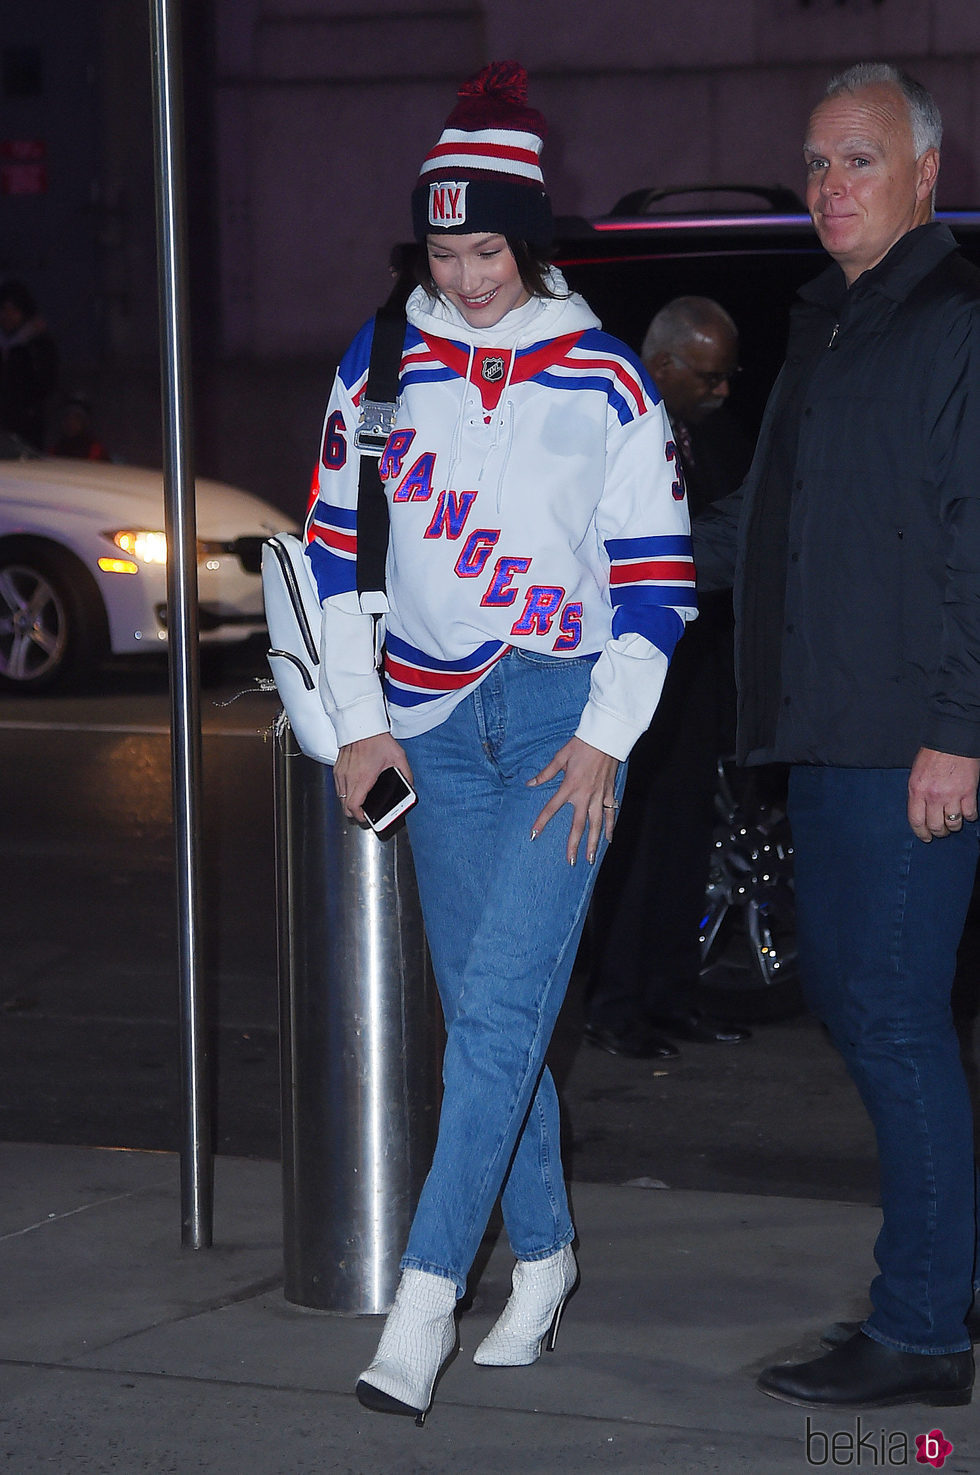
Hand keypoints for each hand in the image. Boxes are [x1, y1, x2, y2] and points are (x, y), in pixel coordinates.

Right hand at [334, 732, 412, 824]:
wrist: (362, 726)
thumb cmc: (377, 739)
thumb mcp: (398, 757)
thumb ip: (406, 774)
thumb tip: (410, 786)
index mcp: (363, 778)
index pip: (353, 806)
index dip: (359, 816)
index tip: (366, 818)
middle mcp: (349, 777)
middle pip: (344, 806)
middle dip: (354, 812)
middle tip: (365, 812)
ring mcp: (341, 773)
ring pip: (340, 798)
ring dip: (349, 802)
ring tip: (360, 800)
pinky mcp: (337, 769)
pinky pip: (338, 787)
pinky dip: (345, 792)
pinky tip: (355, 788)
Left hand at [527, 736, 619, 865]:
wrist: (605, 738)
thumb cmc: (581, 746)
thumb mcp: (560, 757)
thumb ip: (545, 773)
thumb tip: (530, 783)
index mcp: (569, 787)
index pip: (551, 808)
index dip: (541, 822)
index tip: (533, 835)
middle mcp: (584, 795)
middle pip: (578, 826)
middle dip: (574, 844)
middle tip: (571, 861)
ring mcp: (599, 796)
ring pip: (597, 825)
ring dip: (593, 842)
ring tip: (590, 858)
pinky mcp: (610, 793)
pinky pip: (610, 813)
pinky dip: (610, 826)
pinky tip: (608, 839)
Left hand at [907, 747, 979, 841]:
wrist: (952, 741)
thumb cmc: (932, 756)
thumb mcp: (916, 774)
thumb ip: (917, 793)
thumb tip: (921, 811)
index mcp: (917, 790)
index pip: (916, 820)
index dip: (921, 833)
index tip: (925, 837)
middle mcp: (933, 796)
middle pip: (935, 826)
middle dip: (938, 832)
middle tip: (941, 832)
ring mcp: (951, 795)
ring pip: (953, 823)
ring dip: (953, 827)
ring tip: (953, 823)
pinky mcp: (968, 792)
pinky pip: (969, 814)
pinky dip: (969, 817)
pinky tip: (966, 813)